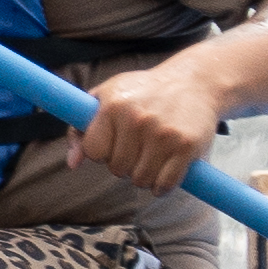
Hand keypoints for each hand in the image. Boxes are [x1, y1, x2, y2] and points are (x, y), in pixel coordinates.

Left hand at [65, 40, 258, 198]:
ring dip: (144, 176)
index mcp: (113, 105)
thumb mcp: (107, 97)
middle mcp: (136, 118)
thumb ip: (81, 130)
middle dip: (124, 164)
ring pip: (140, 180)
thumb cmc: (144, 92)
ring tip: (151, 157)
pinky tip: (164, 173)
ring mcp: (163, 133)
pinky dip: (162, 186)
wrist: (194, 81)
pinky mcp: (186, 146)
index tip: (114, 143)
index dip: (102, 152)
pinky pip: (165, 184)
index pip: (94, 151)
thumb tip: (72, 164)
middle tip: (137, 149)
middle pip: (117, 168)